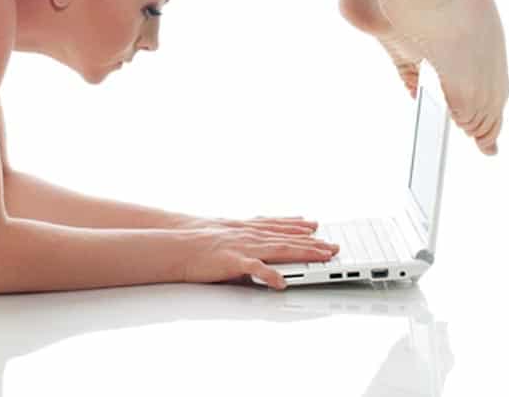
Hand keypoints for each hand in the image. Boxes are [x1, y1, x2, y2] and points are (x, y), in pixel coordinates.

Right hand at [180, 217, 340, 287]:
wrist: (175, 243)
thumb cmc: (197, 240)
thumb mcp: (224, 230)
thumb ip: (241, 234)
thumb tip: (256, 238)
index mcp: (246, 228)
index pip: (278, 226)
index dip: (299, 227)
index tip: (317, 227)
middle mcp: (248, 233)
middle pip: (286, 237)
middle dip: (311, 242)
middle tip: (332, 246)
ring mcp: (242, 246)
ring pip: (278, 249)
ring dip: (302, 252)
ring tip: (321, 257)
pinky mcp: (232, 261)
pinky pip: (254, 268)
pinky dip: (269, 275)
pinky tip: (282, 283)